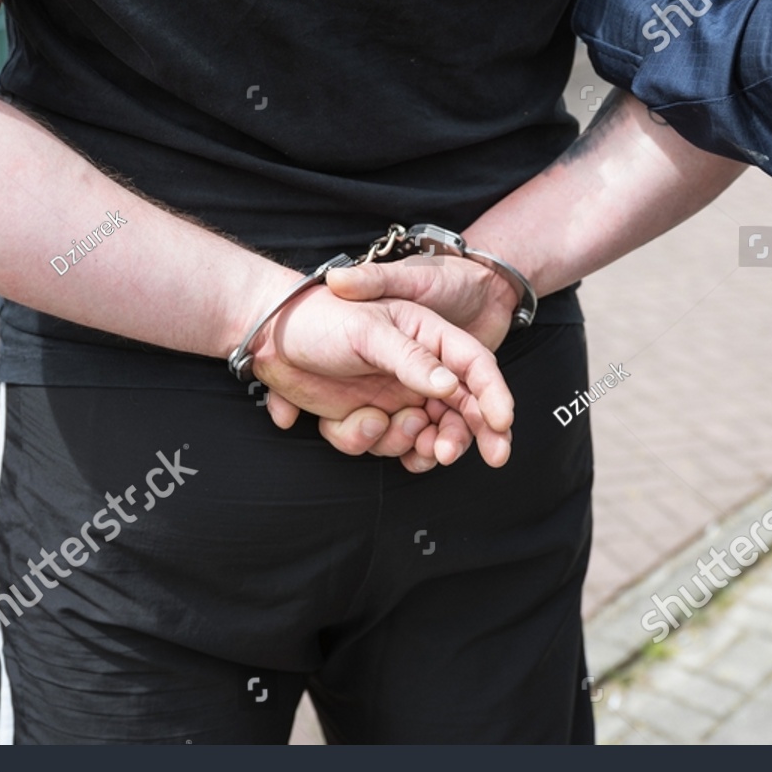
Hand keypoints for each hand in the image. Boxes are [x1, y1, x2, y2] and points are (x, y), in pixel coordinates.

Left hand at [249, 284, 514, 468]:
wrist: (270, 334)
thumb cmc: (322, 317)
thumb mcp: (369, 331)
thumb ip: (411, 358)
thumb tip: (449, 384)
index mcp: (429, 337)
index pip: (476, 368)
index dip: (493, 397)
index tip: (502, 425)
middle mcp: (419, 370)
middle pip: (461, 411)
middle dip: (460, 436)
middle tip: (446, 453)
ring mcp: (396, 396)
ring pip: (425, 435)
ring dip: (411, 442)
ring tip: (387, 426)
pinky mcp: (370, 417)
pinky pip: (385, 445)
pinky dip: (372, 443)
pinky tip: (355, 423)